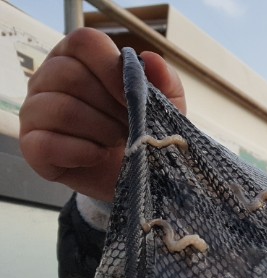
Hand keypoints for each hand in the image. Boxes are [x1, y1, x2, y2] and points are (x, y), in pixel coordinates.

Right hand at [19, 28, 185, 201]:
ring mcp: (34, 111)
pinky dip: (81, 152)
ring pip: (60, 109)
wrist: (135, 175)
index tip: (134, 95)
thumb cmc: (143, 131)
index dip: (112, 67)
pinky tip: (98, 155)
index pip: (84, 42)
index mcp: (77, 58)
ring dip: (100, 129)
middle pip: (69, 74)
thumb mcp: (165, 106)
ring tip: (118, 140)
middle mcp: (48, 78)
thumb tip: (152, 59)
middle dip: (110, 106)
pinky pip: (45, 143)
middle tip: (129, 125)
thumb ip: (164, 81)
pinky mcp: (31, 146)